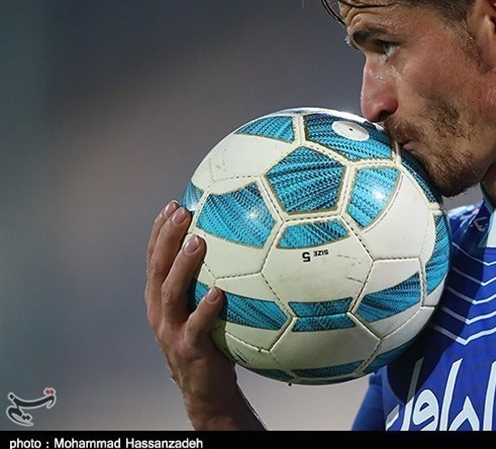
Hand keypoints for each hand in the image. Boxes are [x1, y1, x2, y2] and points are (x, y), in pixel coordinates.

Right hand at [145, 200, 263, 429]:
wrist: (205, 389)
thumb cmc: (211, 340)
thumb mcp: (204, 308)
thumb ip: (212, 280)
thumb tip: (241, 245)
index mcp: (161, 298)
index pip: (154, 258)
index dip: (160, 231)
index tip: (173, 204)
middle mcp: (160, 311)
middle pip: (157, 268)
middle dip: (167, 238)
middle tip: (182, 213)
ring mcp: (171, 330)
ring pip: (171, 293)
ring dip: (183, 265)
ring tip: (198, 242)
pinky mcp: (189, 349)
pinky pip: (197, 326)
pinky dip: (205, 309)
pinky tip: (218, 292)